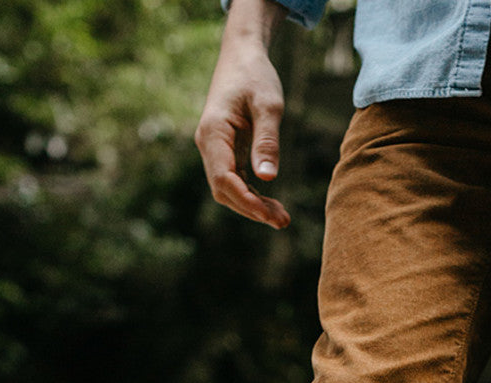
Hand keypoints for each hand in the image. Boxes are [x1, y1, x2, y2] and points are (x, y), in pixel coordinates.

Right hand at [195, 1, 289, 228]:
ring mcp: (214, 149)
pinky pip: (235, 180)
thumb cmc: (255, 75)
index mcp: (213, 132)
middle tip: (283, 221)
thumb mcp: (268, 104)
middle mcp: (208, 144)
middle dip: (252, 209)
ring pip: (228, 190)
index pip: (224, 178)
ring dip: (252, 206)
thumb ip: (267, 141)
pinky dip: (252, 194)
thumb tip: (267, 178)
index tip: (269, 215)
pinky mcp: (224, 151)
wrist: (242, 54)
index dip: (246, 200)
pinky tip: (271, 203)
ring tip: (281, 217)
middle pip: (224, 190)